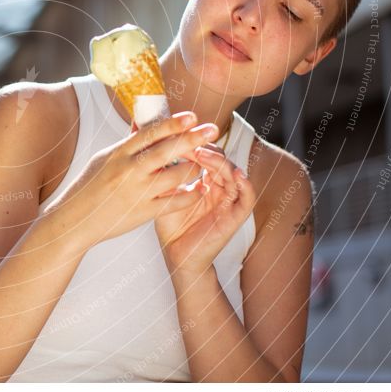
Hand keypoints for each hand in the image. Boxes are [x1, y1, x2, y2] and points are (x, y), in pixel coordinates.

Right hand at [44, 111, 218, 248]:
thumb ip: (126, 147)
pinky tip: (198, 190)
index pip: (149, 133)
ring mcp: (136, 192)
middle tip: (212, 129)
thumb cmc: (87, 188)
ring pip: (176, 175)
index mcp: (118, 154)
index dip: (173, 123)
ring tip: (202, 165)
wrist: (73, 221)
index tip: (192, 116)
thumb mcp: (103, 160)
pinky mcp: (143, 212)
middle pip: (167, 150)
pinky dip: (190, 195)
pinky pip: (174, 202)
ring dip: (194, 168)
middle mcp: (128, 170)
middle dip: (193, 138)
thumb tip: (144, 127)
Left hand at [153, 146, 256, 277]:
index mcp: (205, 178)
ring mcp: (229, 200)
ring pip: (233, 172)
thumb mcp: (163, 192)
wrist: (176, 255)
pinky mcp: (237, 216)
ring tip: (203, 154)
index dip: (194, 142)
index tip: (177, 136)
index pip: (206, 152)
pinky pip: (247, 197)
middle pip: (220, 158)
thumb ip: (161, 169)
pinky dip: (245, 184)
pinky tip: (236, 175)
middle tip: (190, 142)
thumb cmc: (169, 223)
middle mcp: (220, 186)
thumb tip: (142, 138)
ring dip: (220, 162)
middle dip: (206, 148)